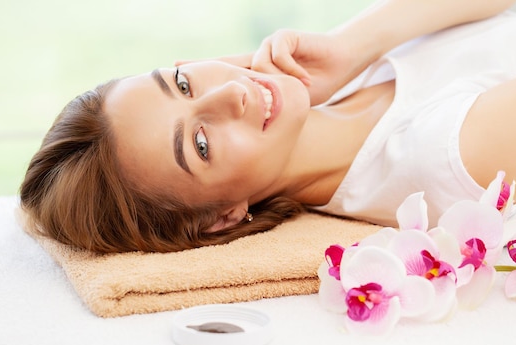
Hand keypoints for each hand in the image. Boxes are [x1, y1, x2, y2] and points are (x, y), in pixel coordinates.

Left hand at [176, 30, 374, 105]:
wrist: (340, 64)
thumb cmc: (316, 85)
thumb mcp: (290, 104)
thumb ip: (271, 113)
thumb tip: (254, 136)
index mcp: (258, 76)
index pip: (225, 77)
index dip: (203, 76)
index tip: (176, 76)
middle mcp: (259, 59)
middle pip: (228, 63)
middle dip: (207, 69)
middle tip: (180, 70)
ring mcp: (270, 47)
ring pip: (257, 65)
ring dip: (276, 82)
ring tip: (299, 90)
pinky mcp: (285, 37)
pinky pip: (277, 54)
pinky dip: (291, 70)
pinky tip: (305, 79)